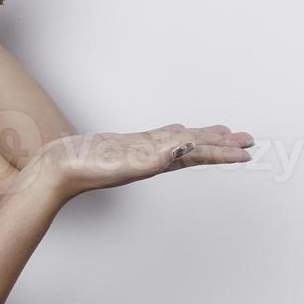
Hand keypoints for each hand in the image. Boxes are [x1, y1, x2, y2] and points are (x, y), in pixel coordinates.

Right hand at [26, 124, 255, 201]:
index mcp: (155, 161)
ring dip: (204, 138)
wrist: (55, 170)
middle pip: (195, 148)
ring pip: (181, 141)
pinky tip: (180, 133)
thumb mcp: (122, 164)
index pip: (198, 154)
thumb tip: (184, 148)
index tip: (248, 152)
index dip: (223, 152)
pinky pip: (160, 137)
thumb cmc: (83, 170)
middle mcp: (152, 156)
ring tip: (225, 134)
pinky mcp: (126, 145)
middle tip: (248, 140)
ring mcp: (140, 150)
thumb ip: (152, 157)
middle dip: (223, 144)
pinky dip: (176, 134)